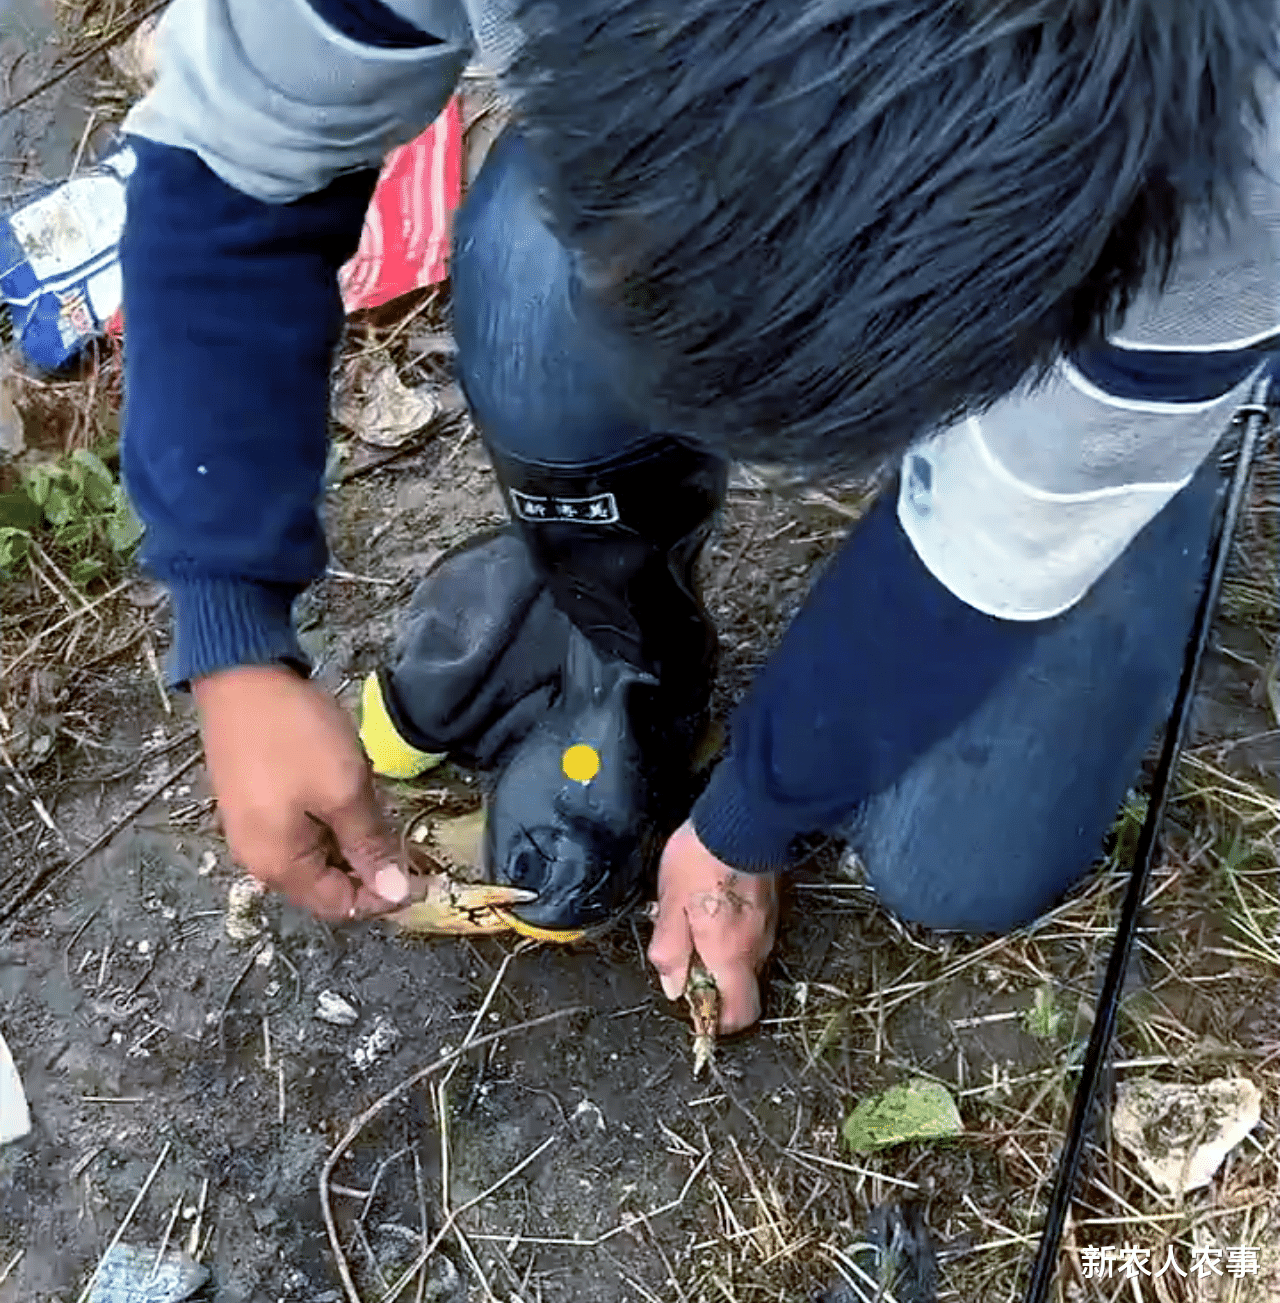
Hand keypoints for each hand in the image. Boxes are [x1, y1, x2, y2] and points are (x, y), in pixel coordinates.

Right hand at [194, 665, 409, 921]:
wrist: (241, 677)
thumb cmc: (296, 737)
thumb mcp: (344, 791)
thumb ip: (370, 845)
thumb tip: (395, 894)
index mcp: (279, 867)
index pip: (340, 907)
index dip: (384, 896)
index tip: (422, 874)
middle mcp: (258, 860)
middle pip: (326, 884)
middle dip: (368, 867)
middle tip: (405, 836)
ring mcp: (252, 832)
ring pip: (316, 856)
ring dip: (352, 841)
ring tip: (378, 808)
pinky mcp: (254, 804)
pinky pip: (301, 831)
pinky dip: (331, 823)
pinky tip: (349, 793)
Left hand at [647, 820, 778, 1033]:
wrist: (740, 820)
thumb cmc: (702, 861)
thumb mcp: (670, 906)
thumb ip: (670, 952)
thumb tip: (672, 986)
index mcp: (730, 955)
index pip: (740, 1013)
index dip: (717, 1020)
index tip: (693, 1004)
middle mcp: (756, 947)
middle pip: (740, 987)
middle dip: (711, 981)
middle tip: (684, 953)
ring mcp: (768, 926)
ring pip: (744, 959)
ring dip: (719, 953)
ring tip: (692, 920)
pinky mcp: (770, 905)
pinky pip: (750, 934)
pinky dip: (731, 932)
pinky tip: (709, 904)